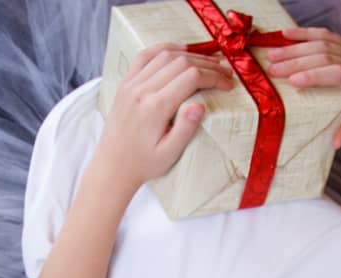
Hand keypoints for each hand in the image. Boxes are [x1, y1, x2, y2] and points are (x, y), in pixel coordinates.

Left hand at [94, 45, 234, 191]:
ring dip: (190, 55)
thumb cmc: (143, 163)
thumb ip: (185, 129)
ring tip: (208, 61)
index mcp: (155, 108)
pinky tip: (179, 51)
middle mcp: (142, 90)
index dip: (213, 77)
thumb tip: (200, 106)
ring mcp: (132, 84)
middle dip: (207, 64)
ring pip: (165, 55)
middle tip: (224, 71)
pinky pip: (145, 56)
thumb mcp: (169, 154)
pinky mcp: (126, 83)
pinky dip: (164, 49)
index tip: (227, 84)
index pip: (191, 78)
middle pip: (181, 63)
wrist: (112, 166)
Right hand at [265, 28, 340, 148]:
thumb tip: (334, 143)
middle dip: (297, 61)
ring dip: (295, 48)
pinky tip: (285, 34)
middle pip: (325, 57)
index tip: (293, 82)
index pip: (339, 74)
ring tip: (272, 54)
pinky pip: (326, 35)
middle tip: (272, 69)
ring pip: (322, 44)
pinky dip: (305, 33)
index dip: (316, 75)